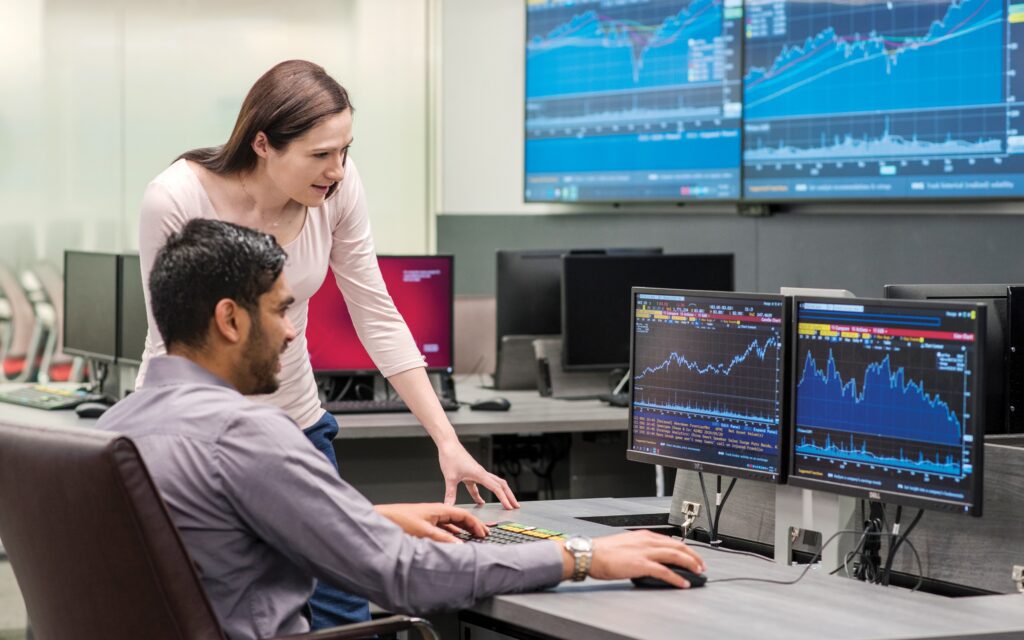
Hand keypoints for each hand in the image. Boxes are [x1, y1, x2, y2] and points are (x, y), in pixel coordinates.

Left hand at [374, 503, 487, 542]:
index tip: (483, 533)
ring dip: (463, 531)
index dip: (476, 524)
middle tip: (483, 535)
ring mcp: (431, 517)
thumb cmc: (400, 520)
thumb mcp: (424, 531)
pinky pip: (444, 528)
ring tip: (472, 538)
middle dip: (472, 526)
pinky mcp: (425, 523)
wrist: (383, 518)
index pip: (464, 514)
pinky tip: (455, 539)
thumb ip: (443, 539)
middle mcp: (437, 512)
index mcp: (440, 509)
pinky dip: (452, 534)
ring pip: (452, 524)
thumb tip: (459, 544)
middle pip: (460, 518)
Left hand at [438, 442, 519, 509]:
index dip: (504, 498)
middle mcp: (481, 473)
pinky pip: (480, 485)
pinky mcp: (471, 473)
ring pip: (493, 484)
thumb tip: (449, 506)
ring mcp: (477, 473)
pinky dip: (481, 494)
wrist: (448, 444)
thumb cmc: (450, 456)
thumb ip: (450, 493)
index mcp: (480, 474)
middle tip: (515, 506)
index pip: (496, 488)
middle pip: (500, 485)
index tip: (509, 508)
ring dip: (500, 493)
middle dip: (509, 496)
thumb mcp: (450, 477)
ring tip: (504, 504)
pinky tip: (480, 502)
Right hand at [562, 530, 705, 587]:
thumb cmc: (603, 552)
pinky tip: (683, 583)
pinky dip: (677, 577)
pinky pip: (665, 571)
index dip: (684, 549)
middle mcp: (647, 541)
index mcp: (643, 535)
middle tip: (701, 564)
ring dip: (690, 564)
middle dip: (693, 556)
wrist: (591, 554)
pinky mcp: (642, 564)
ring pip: (675, 556)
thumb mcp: (625, 544)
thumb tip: (646, 557)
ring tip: (698, 572)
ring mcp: (645, 552)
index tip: (691, 555)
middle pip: (677, 546)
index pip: (670, 540)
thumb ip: (638, 548)